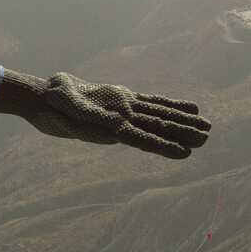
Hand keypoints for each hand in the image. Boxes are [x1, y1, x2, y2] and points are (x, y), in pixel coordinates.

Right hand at [0, 71, 210, 158]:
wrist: (43, 98)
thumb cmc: (52, 103)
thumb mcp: (68, 108)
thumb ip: (90, 117)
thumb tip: (117, 126)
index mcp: (111, 125)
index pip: (144, 138)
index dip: (165, 145)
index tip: (186, 153)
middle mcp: (122, 119)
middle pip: (158, 127)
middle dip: (183, 133)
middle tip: (207, 138)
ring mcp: (124, 109)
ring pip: (159, 116)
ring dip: (182, 123)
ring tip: (205, 129)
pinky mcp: (122, 100)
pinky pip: (152, 102)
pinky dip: (170, 105)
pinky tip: (188, 108)